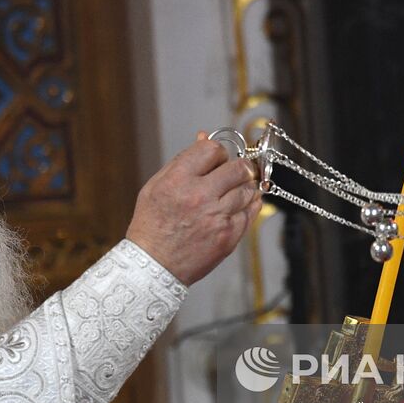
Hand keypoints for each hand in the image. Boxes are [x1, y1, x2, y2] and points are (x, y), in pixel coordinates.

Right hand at [125, 131, 261, 285]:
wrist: (153, 266)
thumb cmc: (152, 224)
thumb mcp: (156, 185)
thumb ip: (183, 160)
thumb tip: (204, 136)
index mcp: (179, 180)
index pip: (213, 149)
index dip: (217, 152)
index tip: (216, 160)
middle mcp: (200, 196)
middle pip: (238, 167)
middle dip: (238, 166)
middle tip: (234, 172)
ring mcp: (217, 217)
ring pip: (248, 188)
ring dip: (244, 186)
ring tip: (232, 191)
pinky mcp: (229, 235)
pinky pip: (251, 211)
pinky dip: (248, 205)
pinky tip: (239, 205)